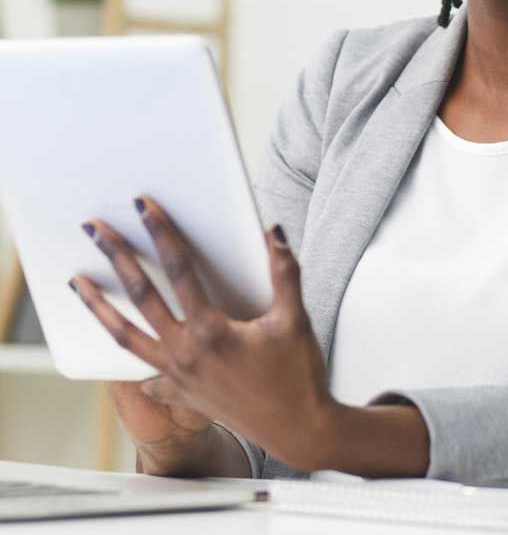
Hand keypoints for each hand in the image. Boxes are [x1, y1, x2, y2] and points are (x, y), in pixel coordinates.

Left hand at [70, 196, 335, 471]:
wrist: (298, 430)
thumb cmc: (297, 375)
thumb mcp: (294, 319)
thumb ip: (284, 272)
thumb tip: (273, 232)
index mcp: (212, 332)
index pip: (180, 270)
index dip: (162, 233)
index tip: (145, 207)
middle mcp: (185, 354)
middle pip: (141, 296)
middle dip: (117, 257)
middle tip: (96, 230)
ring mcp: (177, 377)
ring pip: (125, 337)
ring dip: (99, 306)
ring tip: (78, 282)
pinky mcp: (179, 393)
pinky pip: (142, 369)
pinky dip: (124, 352)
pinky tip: (114, 338)